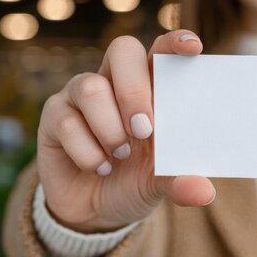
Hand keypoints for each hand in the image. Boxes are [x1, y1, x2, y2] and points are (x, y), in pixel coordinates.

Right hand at [37, 30, 215, 232]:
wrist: (96, 212)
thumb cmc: (135, 181)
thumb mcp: (162, 183)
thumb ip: (181, 180)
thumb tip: (203, 192)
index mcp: (150, 87)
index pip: (161, 50)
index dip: (174, 43)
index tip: (193, 48)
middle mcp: (115, 82)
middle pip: (123, 50)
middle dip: (134, 89)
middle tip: (144, 130)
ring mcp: (81, 96)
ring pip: (90, 88)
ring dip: (109, 128)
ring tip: (122, 155)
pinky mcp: (53, 118)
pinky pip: (67, 123)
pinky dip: (88, 153)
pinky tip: (100, 168)